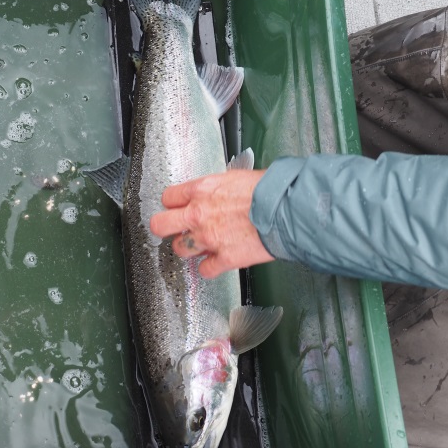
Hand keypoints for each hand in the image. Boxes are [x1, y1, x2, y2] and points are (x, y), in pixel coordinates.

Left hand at [149, 169, 274, 278]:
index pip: (168, 197)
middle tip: (173, 229)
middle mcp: (199, 214)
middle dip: (165, 228)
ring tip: (200, 246)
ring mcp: (209, 239)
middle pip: (160, 225)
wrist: (286, 210)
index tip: (176, 208)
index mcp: (202, 190)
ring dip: (189, 248)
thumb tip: (216, 192)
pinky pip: (204, 270)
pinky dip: (210, 267)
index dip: (172, 204)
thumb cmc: (269, 191)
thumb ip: (217, 188)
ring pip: (180, 249)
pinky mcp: (224, 259)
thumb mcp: (236, 177)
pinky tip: (216, 261)